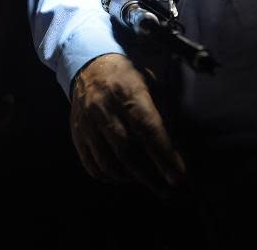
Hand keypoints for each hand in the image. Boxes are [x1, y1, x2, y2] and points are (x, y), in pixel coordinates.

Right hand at [70, 53, 185, 197]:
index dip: (164, 155)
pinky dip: (109, 177)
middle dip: (150, 176)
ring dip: (130, 178)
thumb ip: (165, 116)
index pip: (148, 128)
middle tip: (167, 190)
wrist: (91, 66)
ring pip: (108, 162)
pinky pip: (92, 166)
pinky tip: (123, 174)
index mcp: (128, 92)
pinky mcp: (77, 133)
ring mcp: (88, 122)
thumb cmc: (128, 79)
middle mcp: (105, 108)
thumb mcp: (152, 86)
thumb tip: (178, 152)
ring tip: (145, 179)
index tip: (178, 176)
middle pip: (127, 151)